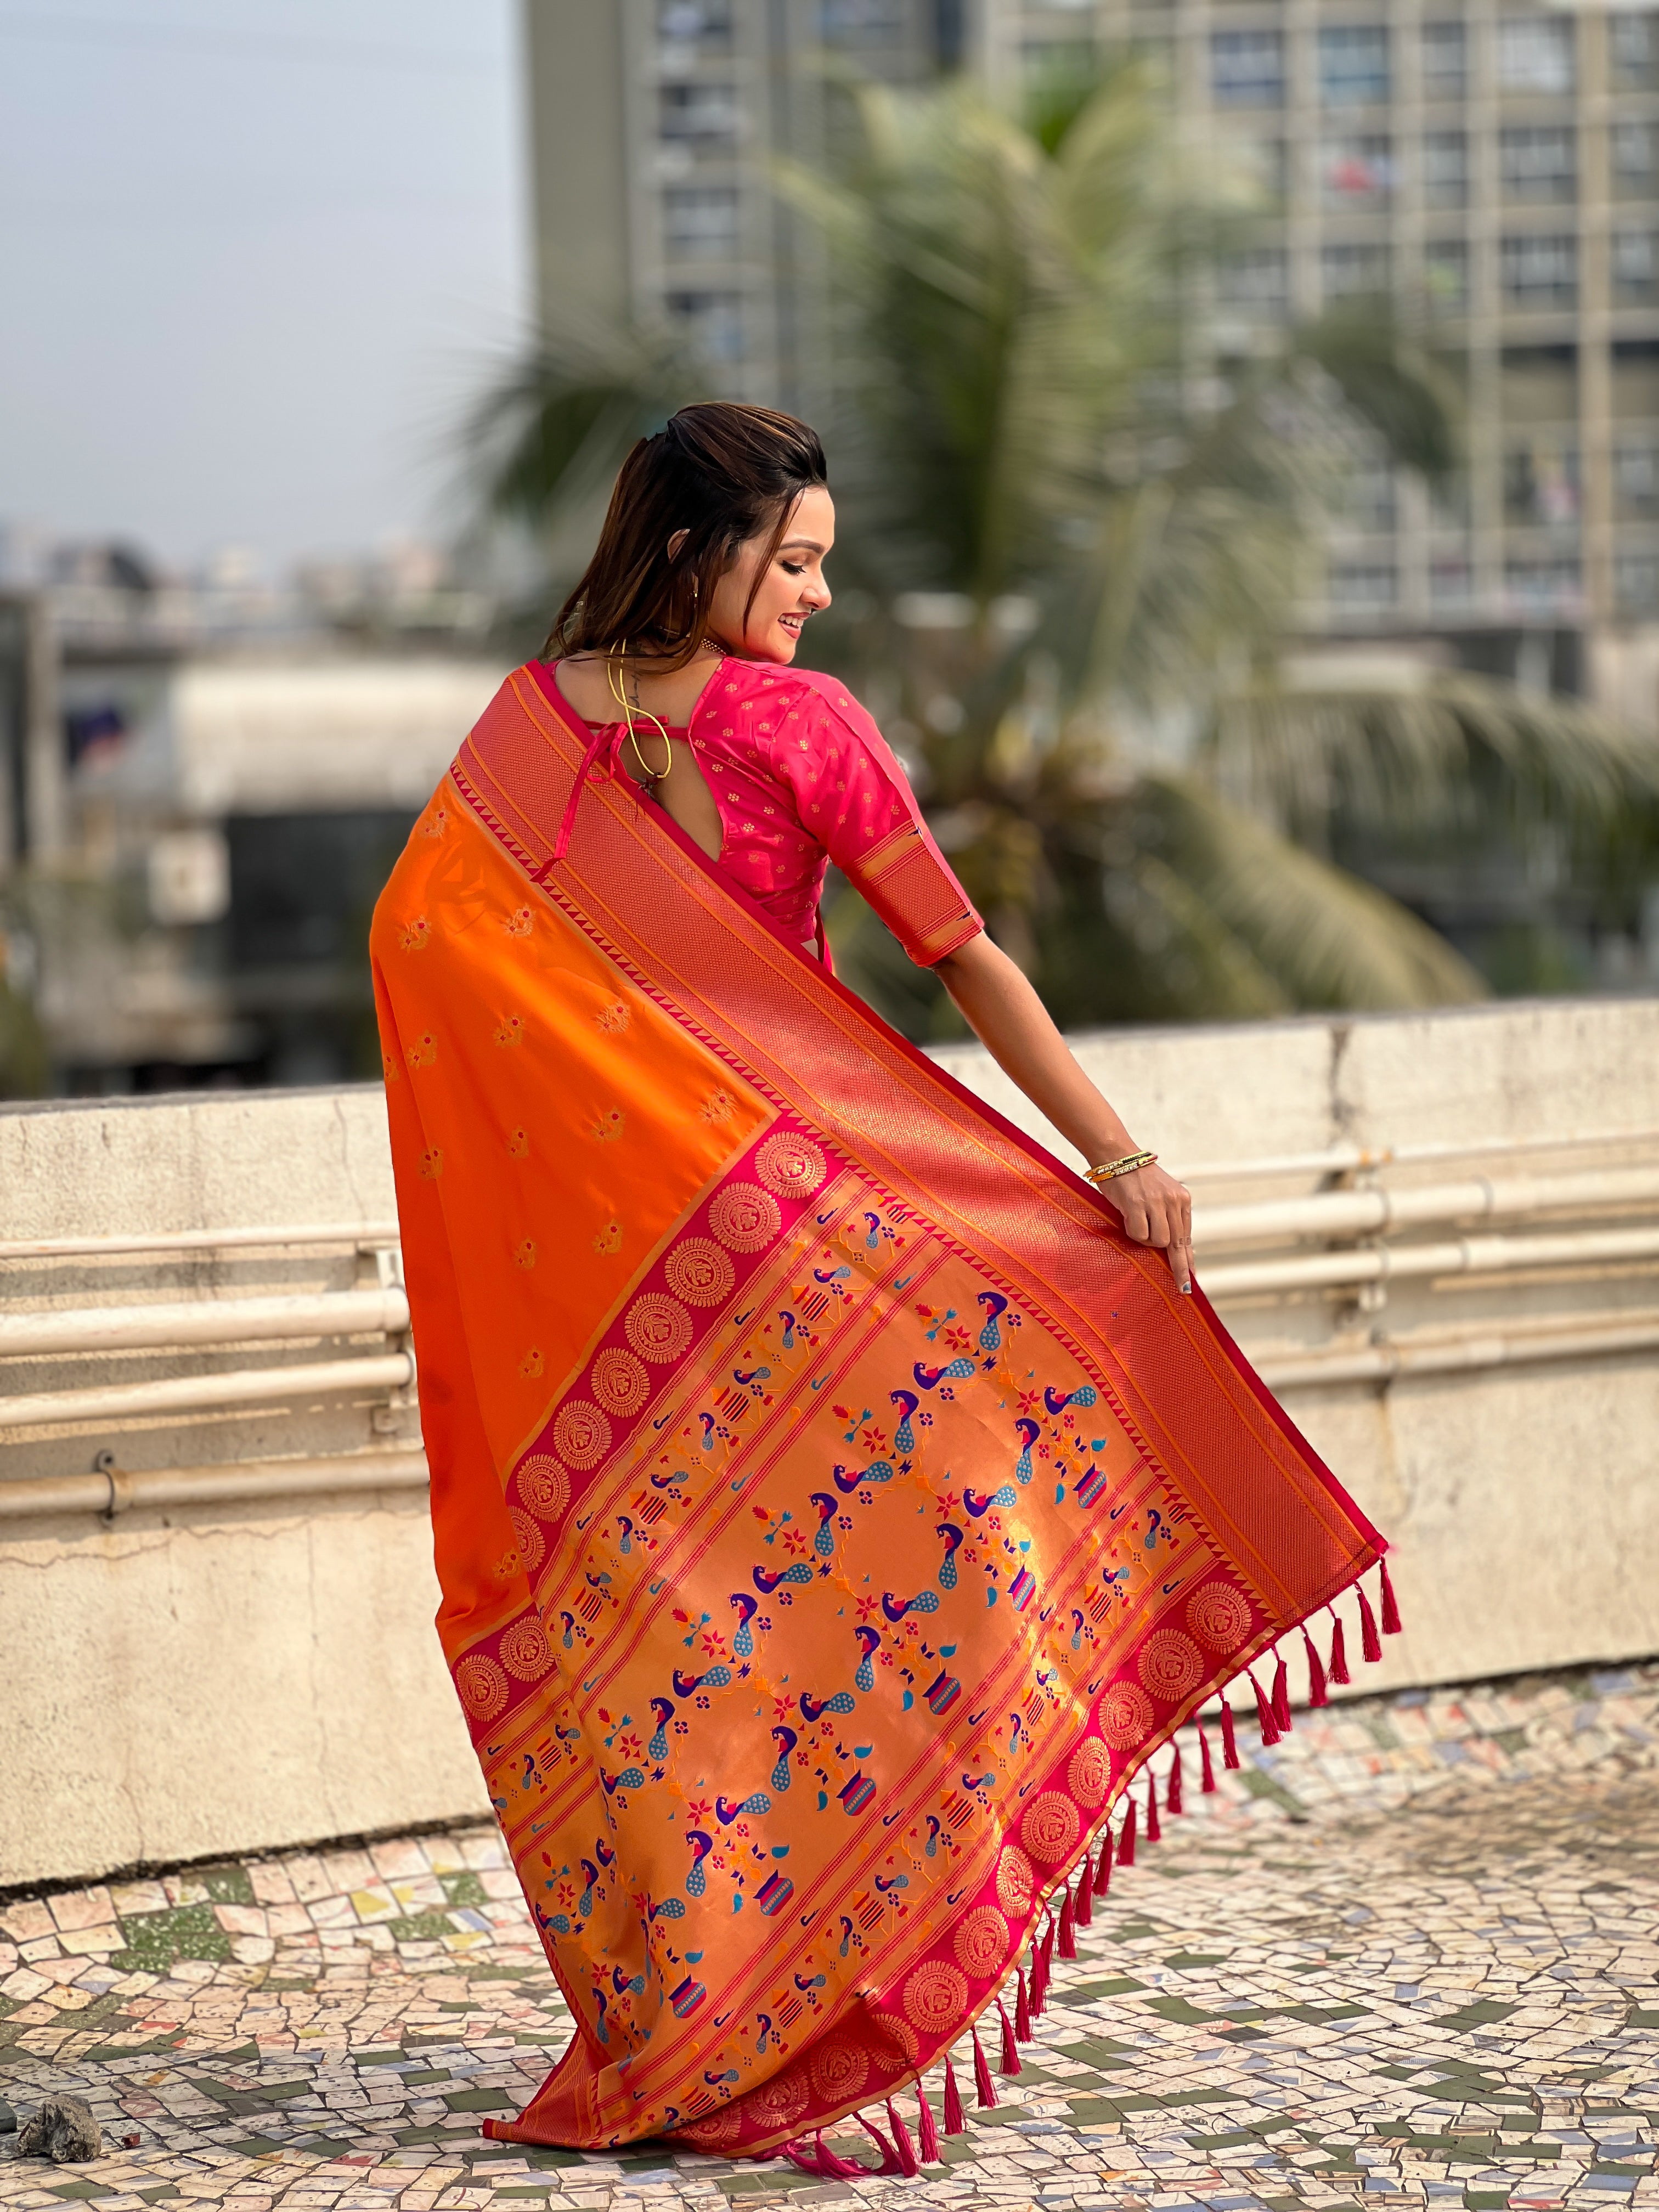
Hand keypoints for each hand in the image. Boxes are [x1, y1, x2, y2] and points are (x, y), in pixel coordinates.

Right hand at [1104, 1163, 1192, 1293]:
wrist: (1116, 1156)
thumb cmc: (1135, 1178)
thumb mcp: (1159, 1195)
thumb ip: (1167, 1217)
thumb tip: (1173, 1248)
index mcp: (1182, 1199)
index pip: (1187, 1236)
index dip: (1188, 1259)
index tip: (1192, 1277)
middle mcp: (1173, 1200)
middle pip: (1178, 1244)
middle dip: (1179, 1268)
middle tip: (1182, 1287)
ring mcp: (1156, 1203)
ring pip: (1159, 1242)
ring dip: (1146, 1240)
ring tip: (1136, 1222)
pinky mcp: (1137, 1205)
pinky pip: (1139, 1234)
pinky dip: (1132, 1232)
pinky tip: (1127, 1217)